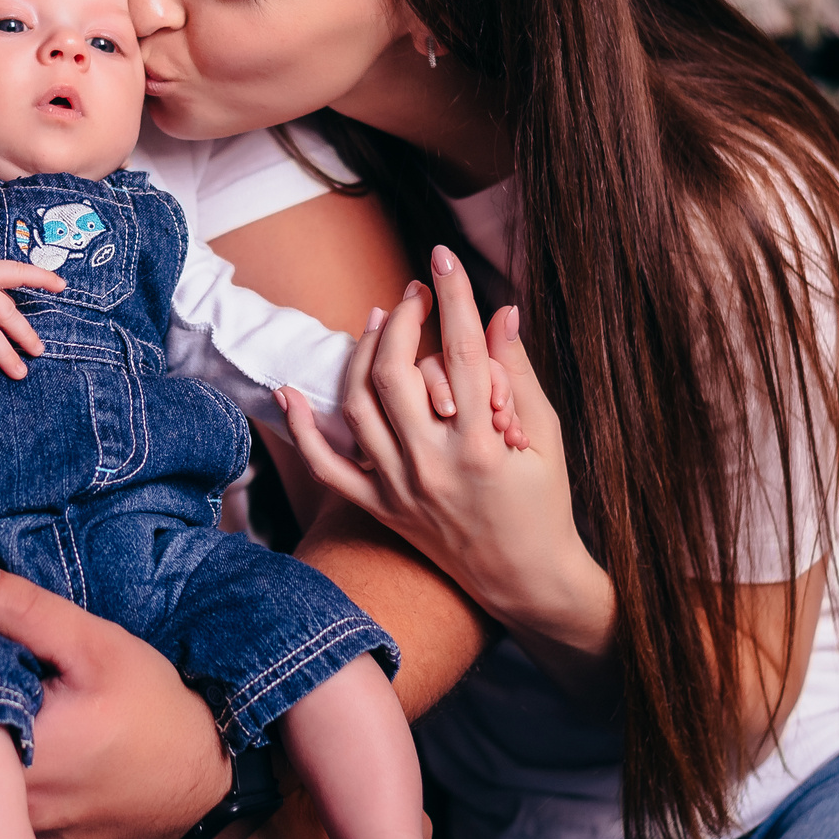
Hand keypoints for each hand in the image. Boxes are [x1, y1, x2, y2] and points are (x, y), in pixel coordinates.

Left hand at [278, 247, 600, 643]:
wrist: (526, 581)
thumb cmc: (545, 504)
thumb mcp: (546, 436)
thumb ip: (518, 374)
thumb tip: (502, 312)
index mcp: (484, 446)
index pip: (462, 353)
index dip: (453, 297)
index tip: (443, 257)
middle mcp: (435, 467)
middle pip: (397, 373)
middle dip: (403, 319)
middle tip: (415, 292)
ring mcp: (401, 489)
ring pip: (359, 407)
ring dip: (362, 353)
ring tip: (380, 320)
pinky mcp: (381, 508)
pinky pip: (328, 467)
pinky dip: (305, 428)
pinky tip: (292, 389)